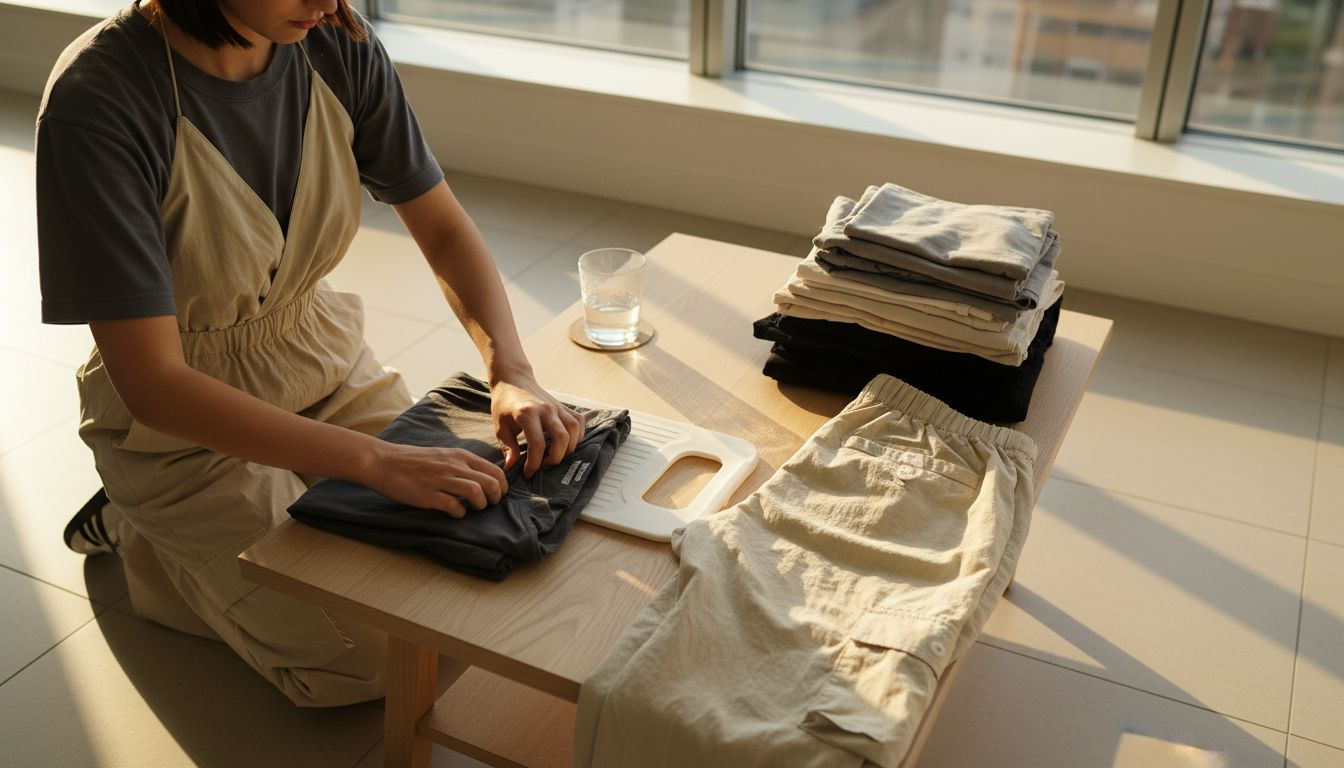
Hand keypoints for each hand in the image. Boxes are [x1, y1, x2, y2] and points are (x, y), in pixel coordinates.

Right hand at [362, 442, 506, 518]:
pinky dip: (459, 513)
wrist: (384, 461)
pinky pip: (454, 506)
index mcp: (460, 456)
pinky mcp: (428, 495)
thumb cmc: (414, 461)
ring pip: (476, 493)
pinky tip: (454, 513)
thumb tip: (483, 479)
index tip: (496, 495)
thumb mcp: (444, 455)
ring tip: (473, 509)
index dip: (502, 487)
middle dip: (495, 499)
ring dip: (480, 506)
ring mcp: (441, 480)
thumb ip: (463, 465)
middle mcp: (454, 466)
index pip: (495, 471)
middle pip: (491, 483)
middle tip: (488, 506)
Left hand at [490, 374, 584, 477]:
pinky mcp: (563, 406)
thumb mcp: (499, 426)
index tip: (528, 473)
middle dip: (556, 457)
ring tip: (556, 455)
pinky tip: (566, 443)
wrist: (513, 380)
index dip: (534, 463)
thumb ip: (508, 447)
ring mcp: (556, 406)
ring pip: (573, 429)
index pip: (537, 444)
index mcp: (526, 414)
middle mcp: (545, 409)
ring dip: (568, 447)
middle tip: (545, 465)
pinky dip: (577, 435)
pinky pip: (578, 421)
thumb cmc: (504, 404)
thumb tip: (511, 467)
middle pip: (561, 437)